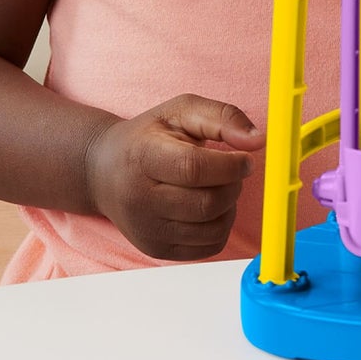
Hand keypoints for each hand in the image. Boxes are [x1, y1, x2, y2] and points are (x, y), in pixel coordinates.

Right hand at [85, 96, 263, 262]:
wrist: (102, 171)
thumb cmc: (147, 137)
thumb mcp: (181, 110)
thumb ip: (223, 117)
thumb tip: (257, 141)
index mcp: (143, 157)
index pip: (195, 168)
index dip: (231, 166)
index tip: (245, 160)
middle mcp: (139, 198)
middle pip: (207, 203)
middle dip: (233, 186)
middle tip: (232, 171)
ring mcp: (145, 229)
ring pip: (213, 228)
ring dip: (230, 207)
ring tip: (218, 187)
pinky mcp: (155, 249)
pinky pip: (209, 247)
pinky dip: (221, 226)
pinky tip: (209, 207)